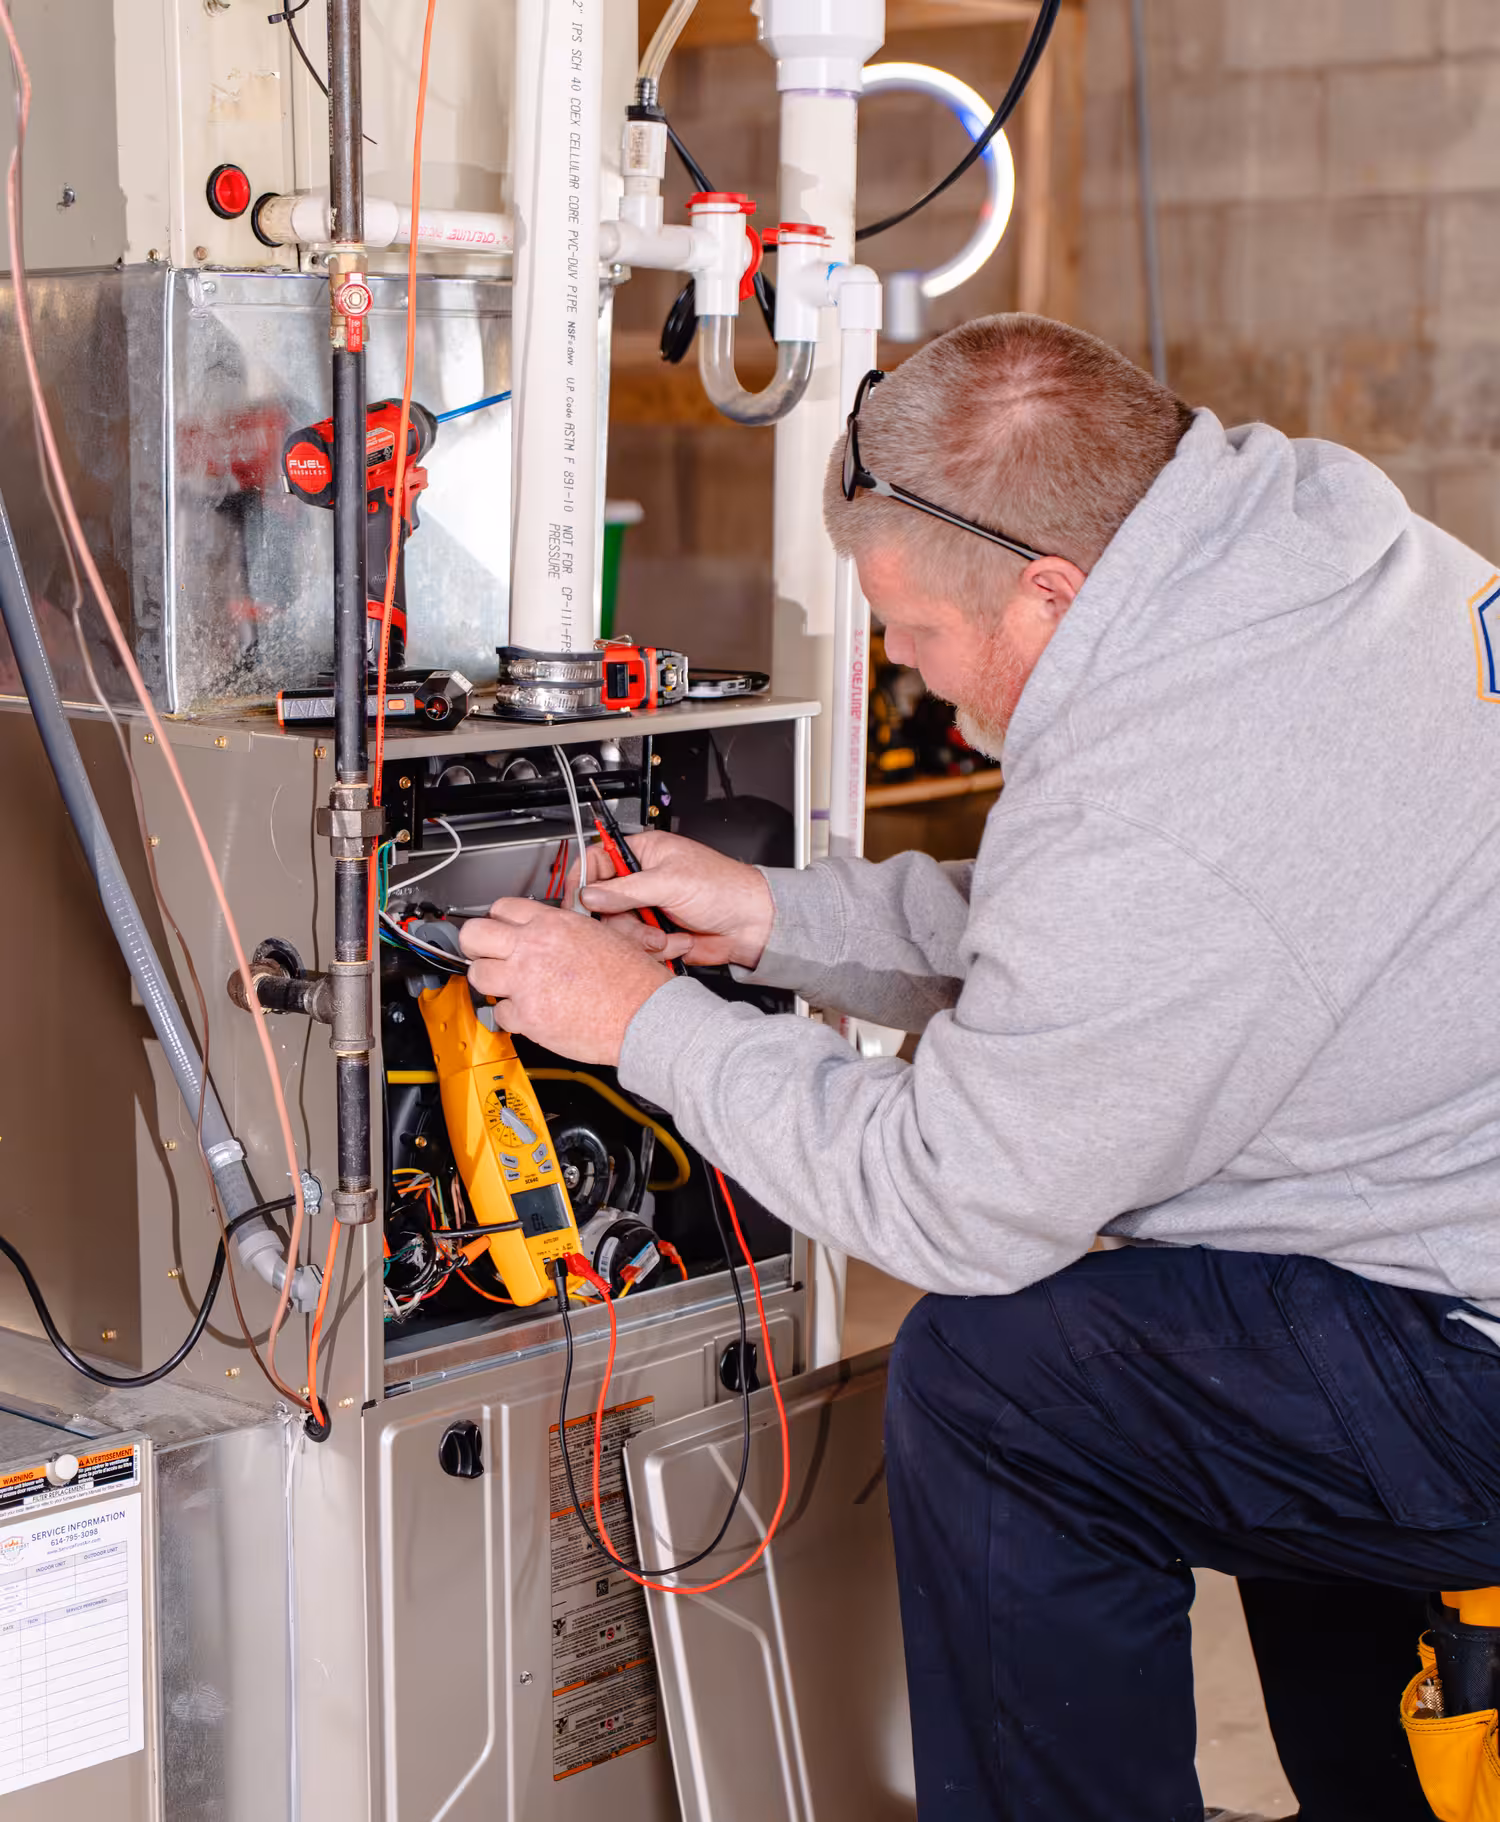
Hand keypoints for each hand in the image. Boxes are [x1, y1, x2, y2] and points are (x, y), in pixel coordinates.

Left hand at [458, 900, 672, 1065]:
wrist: (644, 1014)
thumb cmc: (632, 980)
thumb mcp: (601, 933)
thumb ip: (566, 929)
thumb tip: (550, 931)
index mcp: (553, 923)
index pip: (501, 908)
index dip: (498, 921)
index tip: (499, 931)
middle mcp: (533, 947)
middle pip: (474, 935)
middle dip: (475, 945)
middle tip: (485, 955)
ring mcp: (525, 982)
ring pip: (478, 974)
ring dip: (491, 981)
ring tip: (508, 986)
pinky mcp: (527, 1015)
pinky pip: (499, 1012)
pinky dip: (511, 1015)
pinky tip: (530, 1012)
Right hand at [571, 829, 773, 969]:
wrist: (752, 924)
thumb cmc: (724, 888)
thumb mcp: (670, 883)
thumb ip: (625, 891)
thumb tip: (589, 895)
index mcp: (644, 854)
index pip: (596, 861)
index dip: (584, 882)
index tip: (579, 903)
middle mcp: (641, 881)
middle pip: (601, 904)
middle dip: (622, 921)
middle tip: (641, 923)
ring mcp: (647, 910)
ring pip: (617, 931)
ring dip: (642, 938)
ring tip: (666, 934)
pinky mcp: (655, 934)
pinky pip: (636, 948)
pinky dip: (657, 950)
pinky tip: (678, 941)